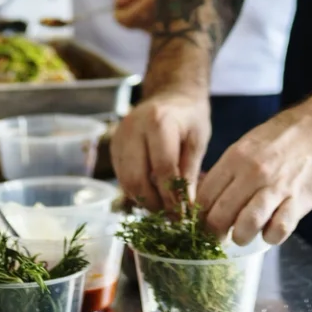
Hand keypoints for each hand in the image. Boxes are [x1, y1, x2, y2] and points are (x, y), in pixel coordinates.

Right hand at [112, 90, 211, 210]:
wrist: (171, 94)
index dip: (172, 196)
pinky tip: (152, 196)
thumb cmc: (189, 116)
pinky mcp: (113, 145)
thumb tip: (186, 207)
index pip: (162, 169)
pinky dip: (136, 191)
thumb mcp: (197, 140)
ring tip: (163, 210)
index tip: (183, 214)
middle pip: (136, 178)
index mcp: (158, 122)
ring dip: (143, 201)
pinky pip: (121, 177)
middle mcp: (133, 128)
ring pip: (125, 181)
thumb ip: (189, 172)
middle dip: (154, 203)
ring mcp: (119, 136)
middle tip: (171, 217)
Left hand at [197, 107, 311, 245]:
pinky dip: (271, 236)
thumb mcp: (246, 145)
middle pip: (220, 216)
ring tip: (243, 234)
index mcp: (236, 157)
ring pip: (246, 227)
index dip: (199, 215)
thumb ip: (227, 172)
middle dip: (215, 232)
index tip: (202, 223)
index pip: (204, 196)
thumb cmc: (280, 138)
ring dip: (240, 237)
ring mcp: (276, 188)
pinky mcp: (298, 201)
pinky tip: (270, 229)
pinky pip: (277, 231)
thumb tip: (206, 199)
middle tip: (219, 235)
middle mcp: (253, 173)